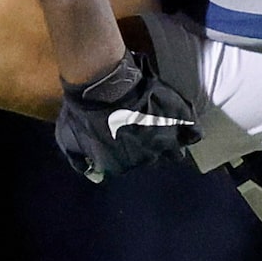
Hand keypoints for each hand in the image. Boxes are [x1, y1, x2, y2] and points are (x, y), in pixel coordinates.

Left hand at [54, 50, 196, 181]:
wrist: (101, 86)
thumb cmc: (83, 111)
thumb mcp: (68, 139)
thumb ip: (80, 161)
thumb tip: (93, 174)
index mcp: (120, 166)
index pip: (126, 166)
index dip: (124, 151)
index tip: (121, 137)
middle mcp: (145, 159)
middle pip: (150, 158)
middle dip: (145, 146)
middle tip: (139, 126)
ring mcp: (164, 141)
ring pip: (174, 151)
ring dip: (168, 141)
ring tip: (163, 127)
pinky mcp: (178, 123)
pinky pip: (193, 134)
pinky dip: (191, 131)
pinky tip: (185, 125)